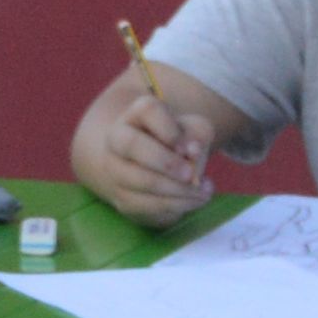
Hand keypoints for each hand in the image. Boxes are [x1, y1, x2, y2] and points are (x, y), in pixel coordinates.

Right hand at [83, 82, 218, 224]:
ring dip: (177, 190)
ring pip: (140, 181)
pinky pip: (146, 207)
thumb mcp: (192, 130)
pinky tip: (193, 201)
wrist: (145, 168)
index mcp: (135, 115)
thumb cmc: (174, 144)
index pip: (148, 110)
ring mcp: (115, 172)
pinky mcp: (122, 200)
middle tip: (190, 174)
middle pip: (132, 145)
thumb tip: (192, 152)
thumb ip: (197, 134)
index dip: (171, 129)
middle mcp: (116, 140)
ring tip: (203, 192)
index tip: (189, 147)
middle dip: (166, 162)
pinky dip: (175, 207)